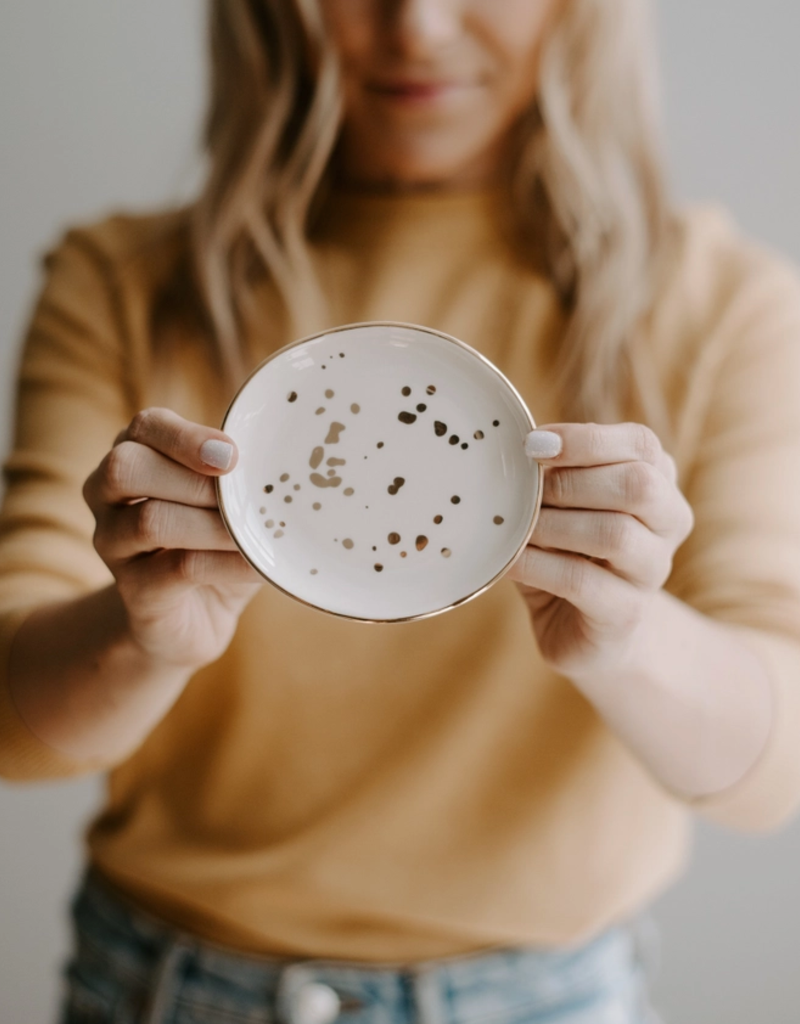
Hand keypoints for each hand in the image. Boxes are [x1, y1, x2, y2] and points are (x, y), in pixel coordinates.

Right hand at [83, 408, 261, 670]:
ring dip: (213, 525)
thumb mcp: (228, 504)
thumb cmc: (214, 546)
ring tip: (254, 532)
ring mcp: (112, 545)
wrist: (191, 620)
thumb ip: (242, 481)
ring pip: (150, 521)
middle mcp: (107, 496)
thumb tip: (288, 466)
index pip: (146, 427)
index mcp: (135, 456)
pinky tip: (258, 565)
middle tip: (240, 495)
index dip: (186, 437)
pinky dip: (226, 564)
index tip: (232, 455)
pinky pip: (178, 569)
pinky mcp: (133, 590)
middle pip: (127, 467)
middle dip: (192, 479)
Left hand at [507, 423, 693, 678]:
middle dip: (570, 483)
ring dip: (553, 525)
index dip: (586, 440)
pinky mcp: (626, 614)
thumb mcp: (563, 509)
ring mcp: (652, 572)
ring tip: (516, 527)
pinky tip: (509, 561)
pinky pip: (582, 581)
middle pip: (638, 485)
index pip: (640, 445)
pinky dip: (537, 565)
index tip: (533, 444)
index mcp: (658, 484)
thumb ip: (552, 477)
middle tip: (523, 491)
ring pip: (615, 535)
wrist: (592, 634)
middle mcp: (668, 524)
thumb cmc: (569, 556)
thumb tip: (515, 448)